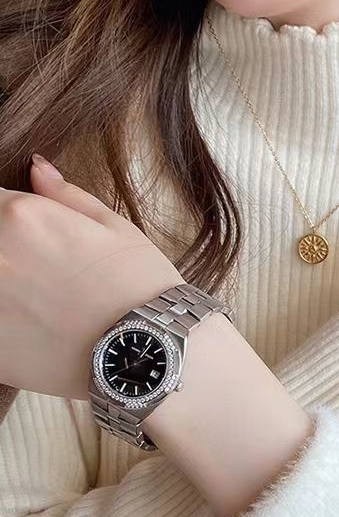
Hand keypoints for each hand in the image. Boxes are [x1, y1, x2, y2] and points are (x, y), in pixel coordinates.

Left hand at [0, 154, 184, 399]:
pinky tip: (31, 325)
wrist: (146, 349)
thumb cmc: (139, 285)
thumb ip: (65, 196)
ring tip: (36, 296)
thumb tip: (36, 167)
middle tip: (39, 271)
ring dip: (3, 283)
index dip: (7, 213)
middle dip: (6, 249)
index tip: (23, 230)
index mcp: (19, 215)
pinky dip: (3, 318)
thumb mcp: (115, 228)